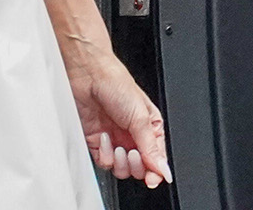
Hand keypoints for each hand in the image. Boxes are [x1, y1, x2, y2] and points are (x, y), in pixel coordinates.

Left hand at [64, 38, 171, 188]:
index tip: (152, 179)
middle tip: (133, 154)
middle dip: (136, 166)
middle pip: (140, 167)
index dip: (156, 171)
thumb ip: (151, 148)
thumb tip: (164, 170)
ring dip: (120, 162)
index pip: (157, 158)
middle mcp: (133, 135)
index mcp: (150, 127)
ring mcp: (115, 139)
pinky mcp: (97, 141)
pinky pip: (103, 161)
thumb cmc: (116, 83)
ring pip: (121, 169)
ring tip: (118, 147)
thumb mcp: (140, 117)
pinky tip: (104, 139)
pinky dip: (104, 154)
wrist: (88, 74)